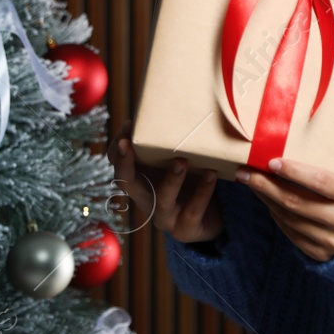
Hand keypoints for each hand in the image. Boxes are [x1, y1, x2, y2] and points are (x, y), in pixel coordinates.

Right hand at [109, 118, 225, 244]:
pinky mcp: (186, 229)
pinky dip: (202, 191)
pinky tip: (211, 174)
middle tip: (127, 142)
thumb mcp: (179, 162)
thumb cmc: (193, 182)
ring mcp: (165, 217)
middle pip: (125, 183)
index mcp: (142, 181)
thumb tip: (175, 104)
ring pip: (161, 200)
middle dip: (124, 162)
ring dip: (170, 180)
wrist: (216, 218)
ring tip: (181, 161)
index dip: (118, 147)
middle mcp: (146, 199)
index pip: (118, 164)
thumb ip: (171, 145)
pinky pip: (193, 210)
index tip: (127, 125)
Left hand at [234, 120, 333, 262]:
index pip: (321, 182)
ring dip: (265, 198)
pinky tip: (265, 198)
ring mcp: (330, 241)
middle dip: (267, 186)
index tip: (272, 162)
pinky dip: (274, 213)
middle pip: (296, 202)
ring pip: (288, 217)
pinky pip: (289, 231)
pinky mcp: (318, 253)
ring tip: (250, 181)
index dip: (295, 172)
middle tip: (246, 171)